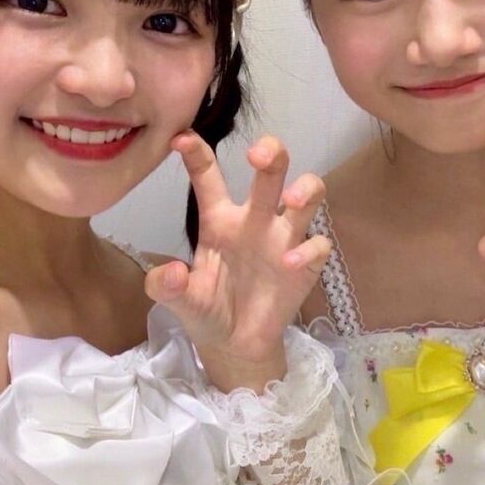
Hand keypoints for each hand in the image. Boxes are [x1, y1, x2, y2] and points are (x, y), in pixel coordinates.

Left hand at [144, 133, 330, 392]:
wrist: (236, 346)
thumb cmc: (207, 309)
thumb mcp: (179, 302)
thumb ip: (167, 287)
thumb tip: (169, 273)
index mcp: (219, 220)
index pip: (209, 177)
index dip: (198, 153)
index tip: (182, 138)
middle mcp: (255, 219)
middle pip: (272, 170)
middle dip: (271, 152)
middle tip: (258, 155)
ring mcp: (284, 238)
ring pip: (308, 194)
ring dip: (305, 190)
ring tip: (292, 200)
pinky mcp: (306, 264)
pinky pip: (317, 244)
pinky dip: (307, 250)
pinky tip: (288, 264)